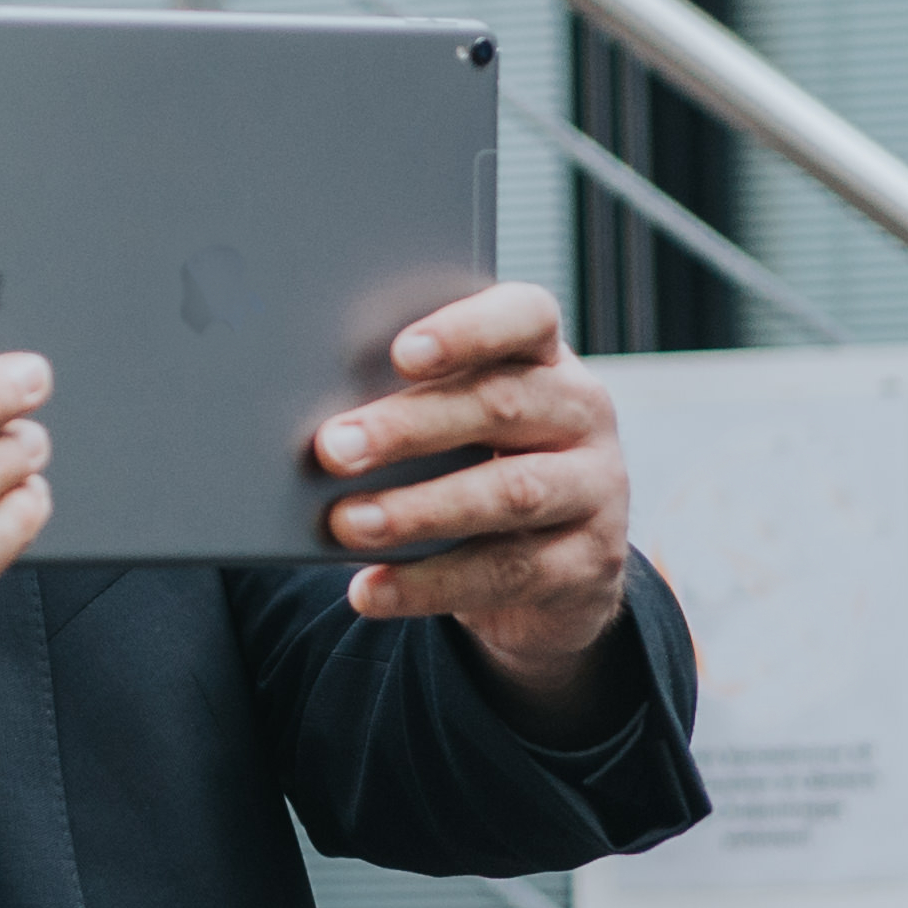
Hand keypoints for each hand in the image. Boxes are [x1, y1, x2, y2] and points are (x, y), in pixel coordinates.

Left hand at [313, 282, 630, 718]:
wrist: (549, 571)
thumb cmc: (472, 468)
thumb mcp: (447, 431)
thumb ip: (402, 406)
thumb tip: (313, 418)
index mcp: (543, 358)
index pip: (525, 317)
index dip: (467, 330)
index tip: (400, 352)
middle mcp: (581, 413)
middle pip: (502, 405)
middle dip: (409, 427)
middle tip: (333, 448)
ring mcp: (595, 488)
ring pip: (510, 493)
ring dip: (417, 510)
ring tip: (345, 524)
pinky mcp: (588, 563)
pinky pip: (504, 573)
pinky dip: (426, 584)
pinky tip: (370, 590)